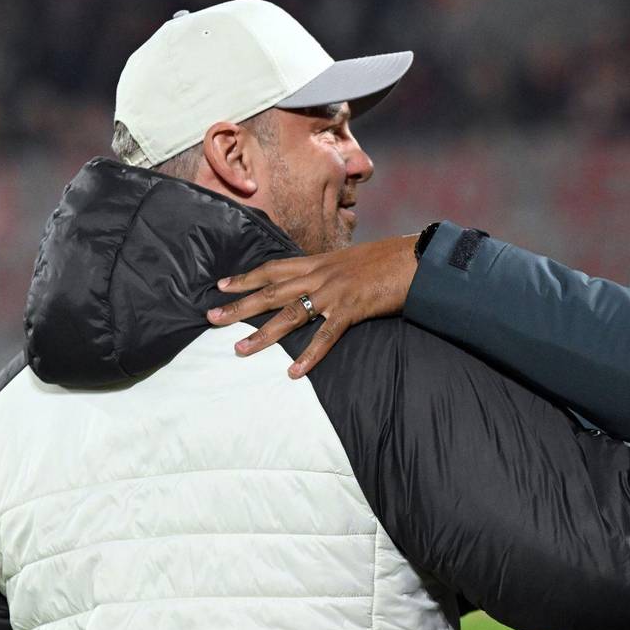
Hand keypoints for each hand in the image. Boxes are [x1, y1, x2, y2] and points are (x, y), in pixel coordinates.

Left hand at [207, 234, 417, 376]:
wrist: (418, 258)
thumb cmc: (391, 258)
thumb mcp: (354, 260)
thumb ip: (334, 271)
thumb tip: (322, 282)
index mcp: (320, 261)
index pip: (274, 267)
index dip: (246, 277)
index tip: (221, 285)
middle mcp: (321, 274)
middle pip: (272, 290)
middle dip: (239, 305)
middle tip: (211, 318)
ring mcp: (335, 292)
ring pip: (290, 313)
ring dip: (263, 334)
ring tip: (240, 350)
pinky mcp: (352, 309)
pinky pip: (326, 335)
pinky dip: (310, 355)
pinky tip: (294, 372)